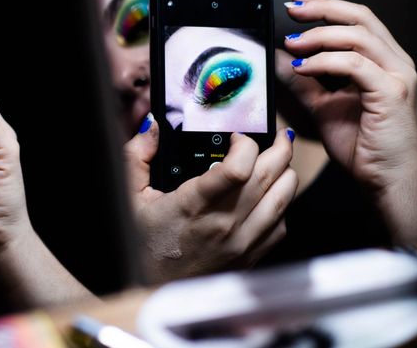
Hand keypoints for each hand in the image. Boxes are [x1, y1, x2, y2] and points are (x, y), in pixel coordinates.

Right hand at [124, 114, 297, 282]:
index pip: (237, 168)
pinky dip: (281, 205)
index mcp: (194, 205)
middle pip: (269, 177)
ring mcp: (241, 242)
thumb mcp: (130, 197)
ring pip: (283, 199)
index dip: (245, 143)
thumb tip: (153, 125)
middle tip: (276, 135)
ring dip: (286, 173)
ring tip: (280, 159)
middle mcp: (224, 224)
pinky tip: (269, 195)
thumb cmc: (143, 244)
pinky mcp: (250, 256)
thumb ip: (137, 156)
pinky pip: (280, 225)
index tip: (236, 136)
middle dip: (279, 148)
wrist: (154, 292)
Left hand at [278, 0, 416, 243]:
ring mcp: (397, 75)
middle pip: (360, 17)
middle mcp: (395, 62)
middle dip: (322, 9)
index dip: (326, 6)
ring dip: (319, 35)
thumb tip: (280, 59)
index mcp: (382, 61)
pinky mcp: (392, 92)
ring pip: (357, 36)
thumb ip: (304, 82)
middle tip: (292, 9)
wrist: (386, 180)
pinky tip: (301, 66)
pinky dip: (323, 62)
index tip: (297, 3)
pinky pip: (354, 65)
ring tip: (291, 43)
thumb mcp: (324, 107)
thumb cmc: (362, 146)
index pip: (356, 20)